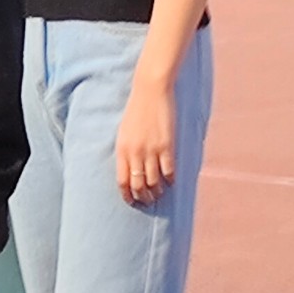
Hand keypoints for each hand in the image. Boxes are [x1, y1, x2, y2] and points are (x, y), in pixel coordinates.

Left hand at [114, 74, 178, 205]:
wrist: (150, 91)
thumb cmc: (136, 111)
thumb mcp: (124, 132)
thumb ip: (126, 150)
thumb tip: (129, 168)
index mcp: (121, 150)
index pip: (122, 181)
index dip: (127, 194)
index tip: (132, 201)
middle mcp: (135, 153)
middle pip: (138, 184)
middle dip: (143, 196)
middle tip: (148, 201)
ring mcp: (151, 150)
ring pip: (154, 181)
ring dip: (157, 191)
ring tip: (159, 194)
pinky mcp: (167, 145)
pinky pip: (169, 170)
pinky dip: (170, 180)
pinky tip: (171, 182)